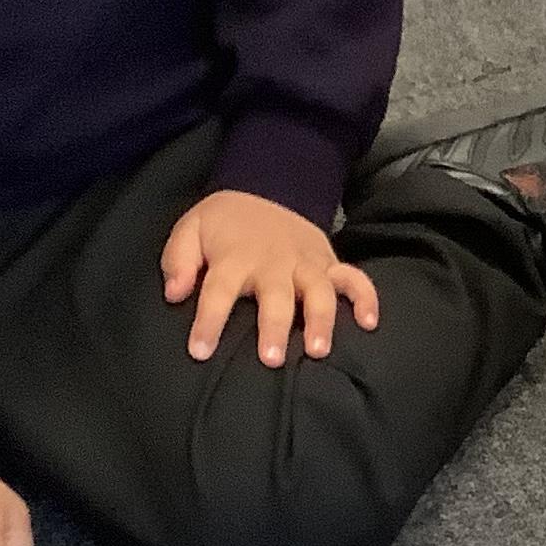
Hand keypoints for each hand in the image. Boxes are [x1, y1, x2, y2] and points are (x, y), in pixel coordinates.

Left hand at [161, 187, 379, 363]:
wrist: (267, 186)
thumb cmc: (225, 222)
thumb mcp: (191, 229)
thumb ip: (178, 261)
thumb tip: (175, 294)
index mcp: (235, 257)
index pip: (218, 291)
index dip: (209, 321)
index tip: (200, 351)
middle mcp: (274, 263)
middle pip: (276, 297)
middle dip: (275, 327)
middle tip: (272, 360)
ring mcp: (306, 264)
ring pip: (318, 292)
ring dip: (321, 320)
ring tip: (319, 352)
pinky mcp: (329, 264)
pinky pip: (354, 280)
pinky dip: (366, 299)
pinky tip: (370, 323)